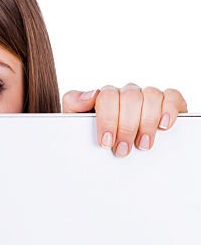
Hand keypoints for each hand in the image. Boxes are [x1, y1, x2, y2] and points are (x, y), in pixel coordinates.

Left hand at [62, 83, 186, 156]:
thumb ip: (74, 105)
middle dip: (126, 128)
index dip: (108, 119)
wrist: (108, 150)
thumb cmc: (95, 138)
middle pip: (130, 98)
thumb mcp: (76, 124)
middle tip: (123, 150)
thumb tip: (92, 94)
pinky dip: (169, 109)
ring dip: (147, 123)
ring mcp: (146, 97)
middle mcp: (126, 94)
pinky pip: (171, 96)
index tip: (106, 142)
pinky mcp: (167, 102)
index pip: (107, 96)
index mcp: (105, 97)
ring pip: (150, 96)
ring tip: (142, 145)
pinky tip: (164, 125)